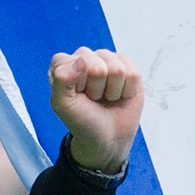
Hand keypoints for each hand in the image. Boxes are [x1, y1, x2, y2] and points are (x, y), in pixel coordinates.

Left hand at [50, 48, 142, 173]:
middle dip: (97, 88)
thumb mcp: (63, 105)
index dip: (78, 85)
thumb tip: (81, 60)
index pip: (73, 63)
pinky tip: (119, 94)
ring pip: (117, 69)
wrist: (106, 137)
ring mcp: (106, 59)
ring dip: (113, 90)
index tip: (77, 96)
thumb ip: (61, 80)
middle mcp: (84, 57)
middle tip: (93, 99)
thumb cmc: (82, 120)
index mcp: (63, 64)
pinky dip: (127, 90)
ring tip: (105, 97)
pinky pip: (133, 73)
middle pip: (97, 66)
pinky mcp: (127, 65)